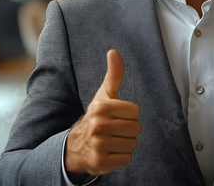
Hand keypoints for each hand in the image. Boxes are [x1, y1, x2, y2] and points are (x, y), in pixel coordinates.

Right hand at [65, 49, 140, 178]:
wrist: (77, 146)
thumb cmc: (97, 116)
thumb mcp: (104, 94)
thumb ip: (114, 74)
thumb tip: (113, 52)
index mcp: (101, 107)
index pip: (136, 112)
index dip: (129, 114)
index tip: (117, 115)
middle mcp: (98, 125)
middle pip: (136, 128)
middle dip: (129, 130)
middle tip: (114, 129)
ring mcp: (98, 145)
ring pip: (133, 144)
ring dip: (125, 144)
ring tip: (112, 140)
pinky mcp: (100, 163)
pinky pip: (127, 159)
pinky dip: (121, 157)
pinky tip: (110, 152)